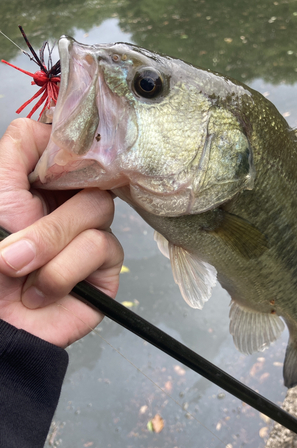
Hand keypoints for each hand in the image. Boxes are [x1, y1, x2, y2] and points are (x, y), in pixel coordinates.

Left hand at [0, 118, 123, 346]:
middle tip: (11, 251)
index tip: (44, 176)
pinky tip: (43, 291)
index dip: (65, 154)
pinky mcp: (106, 266)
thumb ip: (13, 156)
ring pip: (98, 211)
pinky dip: (64, 271)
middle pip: (91, 178)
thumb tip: (41, 127)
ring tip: (21, 274)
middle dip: (46, 218)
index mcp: (43, 187)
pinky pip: (102, 247)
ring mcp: (91, 235)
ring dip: (50, 246)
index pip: (72, 150)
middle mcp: (71, 206)